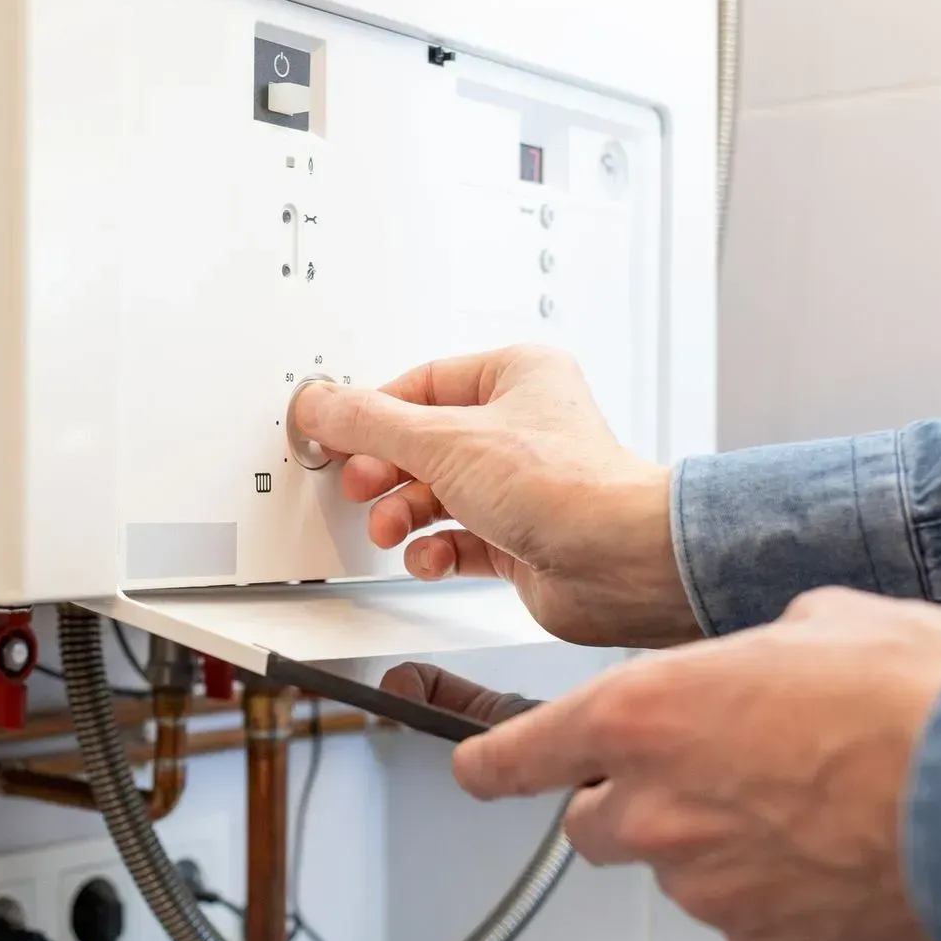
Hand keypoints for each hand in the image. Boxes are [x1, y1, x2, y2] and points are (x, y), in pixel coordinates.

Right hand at [292, 346, 698, 647]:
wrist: (619, 564)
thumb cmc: (568, 488)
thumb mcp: (444, 440)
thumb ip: (371, 423)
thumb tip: (321, 403)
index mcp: (517, 375)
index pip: (421, 384)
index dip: (374, 412)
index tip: (336, 433)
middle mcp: (522, 427)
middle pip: (423, 442)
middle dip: (386, 471)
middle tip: (361, 484)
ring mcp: (521, 486)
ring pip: (437, 494)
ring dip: (404, 514)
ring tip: (392, 527)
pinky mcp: (519, 538)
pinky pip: (458, 540)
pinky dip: (436, 551)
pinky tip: (432, 557)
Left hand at [391, 589, 940, 940]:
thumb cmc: (921, 700)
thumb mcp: (821, 620)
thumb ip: (754, 649)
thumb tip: (767, 658)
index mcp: (644, 713)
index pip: (517, 754)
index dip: (489, 762)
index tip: (475, 765)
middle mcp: (657, 807)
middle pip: (593, 821)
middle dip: (633, 797)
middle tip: (713, 770)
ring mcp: (707, 886)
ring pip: (675, 869)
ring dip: (714, 842)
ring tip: (808, 803)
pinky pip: (745, 920)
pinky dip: (774, 895)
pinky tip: (836, 854)